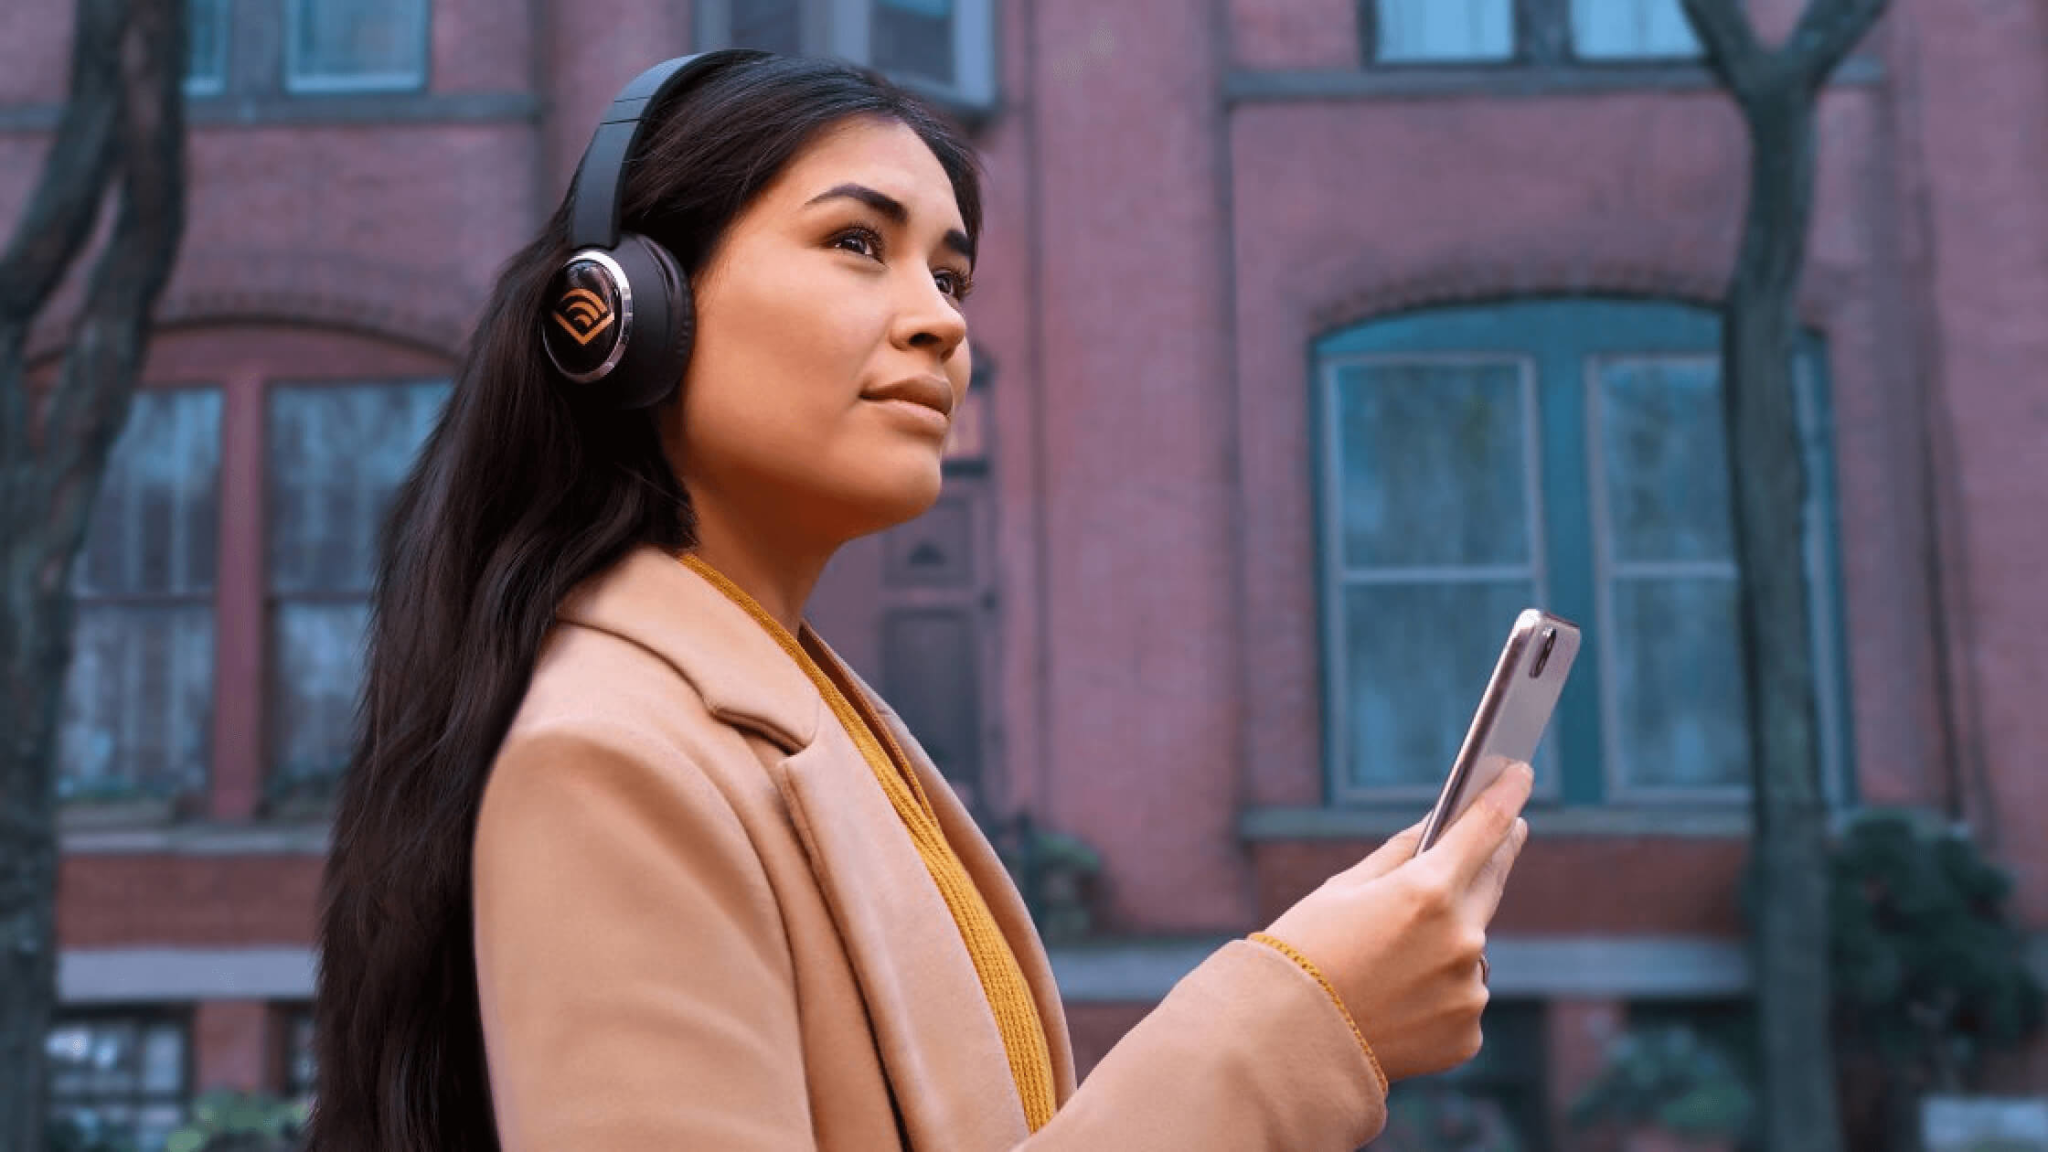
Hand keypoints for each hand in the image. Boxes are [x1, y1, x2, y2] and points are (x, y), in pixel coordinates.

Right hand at [1258, 760, 1532, 1081]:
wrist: (1285, 1044)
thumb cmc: (1303, 954)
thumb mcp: (1341, 891)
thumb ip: (1399, 856)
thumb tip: (1435, 831)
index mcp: (1427, 891)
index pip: (1484, 827)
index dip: (1505, 794)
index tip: (1520, 773)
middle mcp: (1461, 938)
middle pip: (1491, 880)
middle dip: (1495, 853)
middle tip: (1507, 828)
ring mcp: (1469, 989)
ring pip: (1471, 946)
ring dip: (1452, 937)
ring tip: (1400, 954)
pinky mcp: (1468, 1032)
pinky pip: (1463, 995)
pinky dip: (1440, 991)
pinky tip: (1400, 1000)